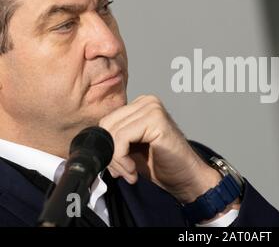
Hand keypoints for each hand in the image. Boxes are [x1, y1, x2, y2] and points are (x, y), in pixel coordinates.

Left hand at [98, 95, 221, 202]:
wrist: (186, 178)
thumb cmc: (161, 164)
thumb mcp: (131, 148)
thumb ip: (114, 139)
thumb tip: (92, 143)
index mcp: (141, 105)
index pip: (107, 121)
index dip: (107, 147)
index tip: (117, 167)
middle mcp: (147, 101)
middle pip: (107, 125)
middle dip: (110, 154)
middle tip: (123, 172)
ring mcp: (152, 108)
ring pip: (113, 133)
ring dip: (116, 160)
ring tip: (129, 173)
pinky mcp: (156, 120)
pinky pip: (122, 138)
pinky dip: (122, 159)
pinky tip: (133, 171)